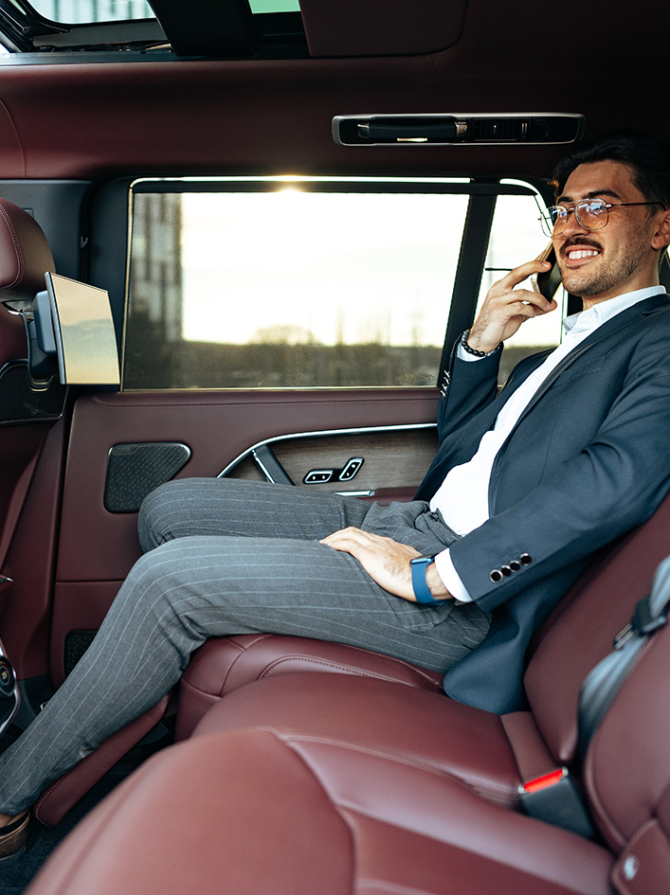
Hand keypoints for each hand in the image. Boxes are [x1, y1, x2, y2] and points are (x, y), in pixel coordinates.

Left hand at [320, 527, 451, 602]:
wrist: (423, 578)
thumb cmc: (418, 577)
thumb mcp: (406, 568)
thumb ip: (397, 567)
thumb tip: (393, 575)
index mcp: (389, 545)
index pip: (365, 536)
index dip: (351, 537)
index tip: (342, 544)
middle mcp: (380, 542)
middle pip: (354, 531)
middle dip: (338, 535)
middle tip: (327, 543)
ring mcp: (375, 546)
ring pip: (349, 534)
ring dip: (333, 538)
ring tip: (323, 545)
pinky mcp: (370, 555)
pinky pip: (348, 544)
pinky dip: (335, 544)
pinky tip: (327, 548)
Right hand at [467, 258, 556, 353]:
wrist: (482, 339)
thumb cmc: (497, 325)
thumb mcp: (519, 314)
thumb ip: (534, 307)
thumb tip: (551, 304)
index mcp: (501, 288)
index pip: (518, 271)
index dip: (531, 264)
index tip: (544, 259)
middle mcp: (498, 291)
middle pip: (517, 272)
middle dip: (533, 266)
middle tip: (547, 266)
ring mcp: (497, 300)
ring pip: (522, 292)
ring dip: (538, 299)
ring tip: (545, 306)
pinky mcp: (498, 312)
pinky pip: (519, 307)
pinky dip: (529, 310)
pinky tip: (532, 314)